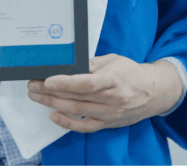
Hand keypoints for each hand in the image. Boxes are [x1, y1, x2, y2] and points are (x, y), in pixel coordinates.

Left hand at [27, 54, 181, 132]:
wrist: (153, 92)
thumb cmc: (131, 73)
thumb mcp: (113, 60)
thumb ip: (91, 64)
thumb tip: (69, 65)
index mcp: (113, 80)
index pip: (86, 83)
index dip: (65, 83)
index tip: (47, 79)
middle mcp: (110, 99)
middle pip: (75, 97)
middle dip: (50, 92)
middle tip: (33, 85)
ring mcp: (108, 114)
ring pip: (76, 111)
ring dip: (53, 103)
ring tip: (36, 96)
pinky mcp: (107, 123)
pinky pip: (85, 127)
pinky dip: (67, 122)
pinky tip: (53, 115)